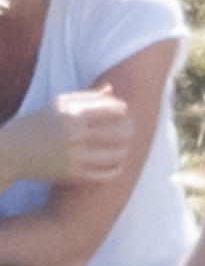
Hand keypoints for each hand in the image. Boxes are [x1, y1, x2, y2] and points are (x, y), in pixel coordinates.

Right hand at [1, 85, 134, 184]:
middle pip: (118, 133)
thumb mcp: (58, 104)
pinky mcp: (74, 175)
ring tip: (125, 147)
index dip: (122, 111)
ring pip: (117, 155)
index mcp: (71, 114)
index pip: (110, 110)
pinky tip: (117, 163)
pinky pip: (107, 174)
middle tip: (132, 130)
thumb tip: (112, 90)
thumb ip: (87, 97)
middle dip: (130, 130)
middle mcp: (74, 134)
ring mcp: (75, 156)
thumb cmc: (38, 123)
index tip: (124, 112)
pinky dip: (117, 168)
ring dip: (125, 150)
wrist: (12, 152)